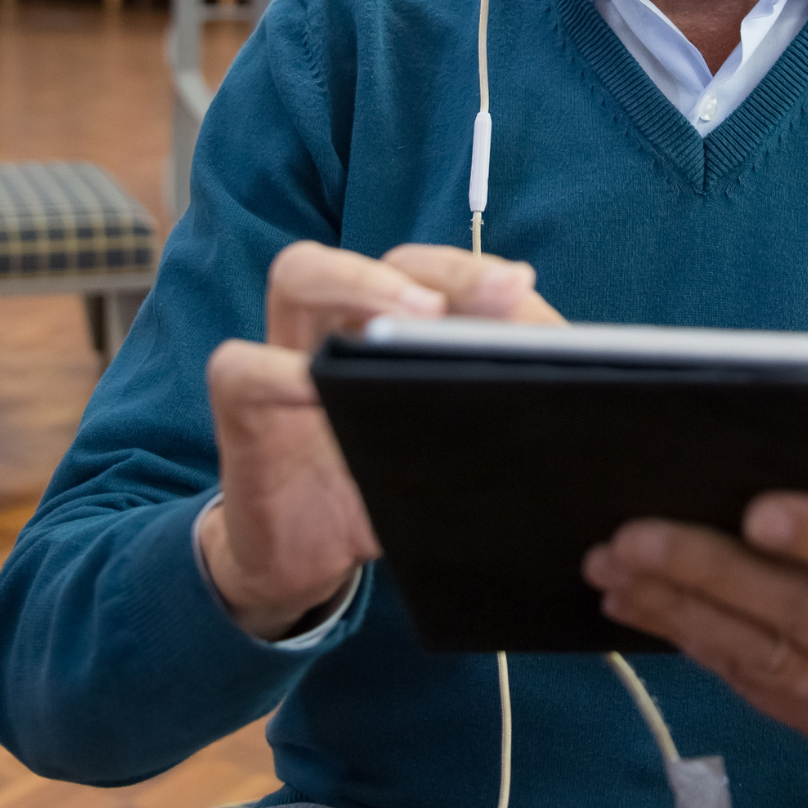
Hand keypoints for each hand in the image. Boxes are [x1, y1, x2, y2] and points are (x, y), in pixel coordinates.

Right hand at [200, 242, 563, 638]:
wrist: (315, 561)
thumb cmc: (393, 484)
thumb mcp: (458, 440)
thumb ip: (501, 390)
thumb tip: (566, 365)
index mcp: (391, 321)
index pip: (426, 267)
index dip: (469, 271)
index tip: (518, 288)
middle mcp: (338, 323)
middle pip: (377, 247)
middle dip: (412, 267)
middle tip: (452, 304)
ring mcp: (286, 358)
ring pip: (298, 276)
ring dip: (353, 285)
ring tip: (403, 322)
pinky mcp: (245, 413)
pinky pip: (241, 368)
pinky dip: (276, 372)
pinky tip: (315, 392)